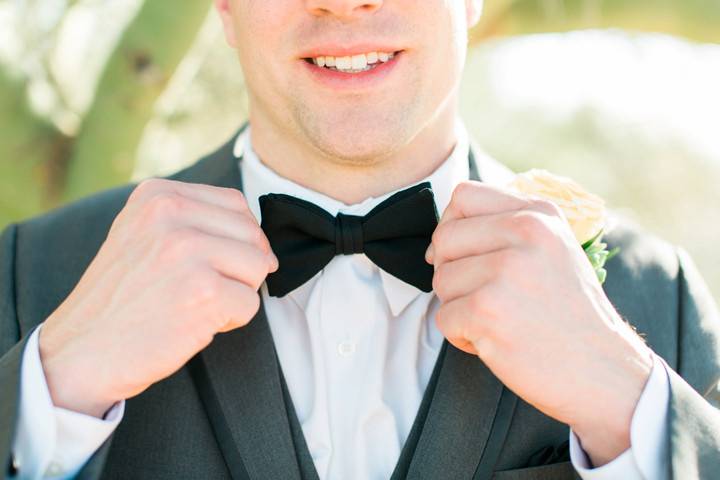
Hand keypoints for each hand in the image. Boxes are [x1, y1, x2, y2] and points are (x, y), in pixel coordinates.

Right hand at [39, 179, 277, 417]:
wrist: (82, 351)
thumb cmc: (122, 299)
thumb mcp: (144, 235)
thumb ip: (194, 220)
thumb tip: (260, 237)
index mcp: (158, 194)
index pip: (236, 204)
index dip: (237, 240)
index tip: (209, 263)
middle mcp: (171, 213)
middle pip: (253, 235)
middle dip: (241, 268)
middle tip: (200, 290)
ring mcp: (187, 250)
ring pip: (259, 266)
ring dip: (237, 293)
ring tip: (195, 304)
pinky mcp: (204, 291)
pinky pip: (250, 304)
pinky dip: (231, 321)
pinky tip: (194, 323)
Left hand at [426, 181, 652, 465]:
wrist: (605, 372)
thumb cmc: (570, 315)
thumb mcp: (553, 250)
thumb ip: (506, 228)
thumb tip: (440, 236)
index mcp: (539, 214)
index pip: (463, 196)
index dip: (452, 225)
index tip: (462, 254)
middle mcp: (524, 233)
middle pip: (444, 238)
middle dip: (452, 272)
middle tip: (483, 297)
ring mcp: (505, 271)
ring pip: (440, 280)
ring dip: (458, 307)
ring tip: (498, 321)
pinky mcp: (488, 310)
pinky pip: (444, 318)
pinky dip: (461, 336)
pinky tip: (496, 342)